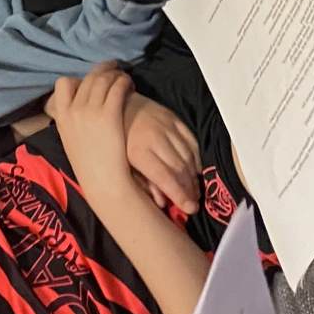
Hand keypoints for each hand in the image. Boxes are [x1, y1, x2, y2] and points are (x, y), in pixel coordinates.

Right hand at [45, 64, 138, 203]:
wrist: (103, 182)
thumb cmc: (89, 166)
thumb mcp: (71, 140)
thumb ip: (72, 121)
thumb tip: (81, 106)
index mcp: (61, 116)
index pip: (63, 83)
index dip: (79, 78)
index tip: (91, 81)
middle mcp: (74, 109)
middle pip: (88, 78)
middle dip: (103, 71)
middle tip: (114, 70)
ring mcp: (91, 110)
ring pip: (104, 79)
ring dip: (116, 74)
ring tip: (124, 78)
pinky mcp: (110, 113)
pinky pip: (118, 87)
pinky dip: (125, 82)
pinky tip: (130, 86)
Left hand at [122, 93, 201, 214]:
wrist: (117, 104)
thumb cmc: (118, 138)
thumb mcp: (123, 163)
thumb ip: (143, 183)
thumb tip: (161, 203)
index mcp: (138, 151)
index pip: (164, 177)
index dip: (179, 194)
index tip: (190, 209)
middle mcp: (154, 138)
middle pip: (179, 168)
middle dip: (189, 189)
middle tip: (194, 204)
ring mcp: (166, 126)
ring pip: (188, 155)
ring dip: (194, 176)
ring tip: (195, 191)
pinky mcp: (174, 118)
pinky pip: (191, 140)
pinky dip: (196, 157)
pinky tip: (196, 169)